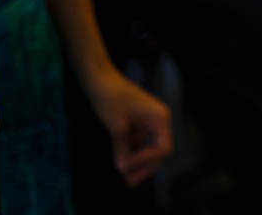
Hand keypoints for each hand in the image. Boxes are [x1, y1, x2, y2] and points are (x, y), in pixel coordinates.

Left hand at [84, 68, 172, 187]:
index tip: (127, 169)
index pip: (162, 148)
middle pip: (158, 149)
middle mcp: (159, 119)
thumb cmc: (111, 99)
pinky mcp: (140, 119)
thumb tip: (123, 168)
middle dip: (144, 165)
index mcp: (160, 119)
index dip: (146, 162)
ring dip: (137, 159)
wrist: (100, 80)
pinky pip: (140, 139)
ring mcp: (149, 118)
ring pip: (149, 145)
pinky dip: (132, 149)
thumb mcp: (117, 127)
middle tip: (129, 181)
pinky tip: (121, 156)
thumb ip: (122, 149)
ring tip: (123, 172)